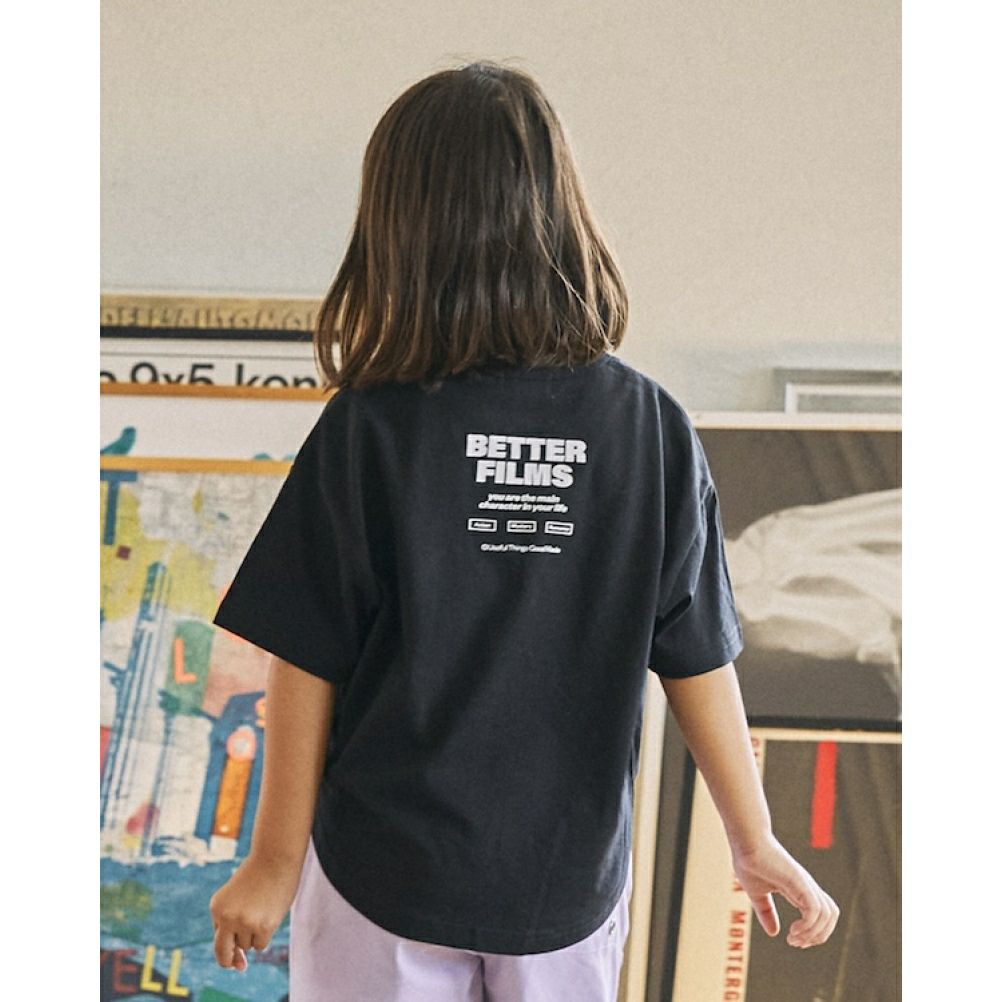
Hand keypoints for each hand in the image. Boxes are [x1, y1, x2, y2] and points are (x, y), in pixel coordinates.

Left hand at [209, 852, 303, 970]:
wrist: (276, 856)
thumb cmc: (258, 876)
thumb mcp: (237, 900)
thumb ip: (232, 928)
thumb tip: (239, 967)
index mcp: (216, 907)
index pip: (217, 942)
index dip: (227, 951)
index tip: (235, 955)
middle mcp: (227, 917)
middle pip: (225, 953)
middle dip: (233, 959)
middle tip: (243, 954)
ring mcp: (245, 922)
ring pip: (247, 945)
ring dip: (254, 935)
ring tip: (263, 910)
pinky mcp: (264, 926)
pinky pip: (261, 944)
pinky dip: (265, 935)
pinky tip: (270, 914)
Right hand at [730, 834, 839, 948]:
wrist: (746, 841)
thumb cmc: (749, 862)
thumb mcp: (757, 893)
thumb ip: (766, 911)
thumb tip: (774, 932)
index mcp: (800, 889)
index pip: (823, 913)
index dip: (814, 932)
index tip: (793, 940)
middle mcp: (807, 887)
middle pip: (830, 915)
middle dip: (817, 936)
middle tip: (795, 943)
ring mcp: (805, 884)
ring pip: (827, 914)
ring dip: (813, 934)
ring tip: (793, 937)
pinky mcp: (799, 882)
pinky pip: (815, 910)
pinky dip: (808, 926)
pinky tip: (792, 930)